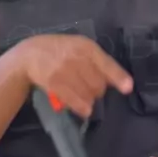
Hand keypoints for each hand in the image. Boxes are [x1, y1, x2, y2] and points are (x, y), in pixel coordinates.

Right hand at [18, 34, 132, 117]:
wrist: (29, 54)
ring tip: (86, 98)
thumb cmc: (59, 49)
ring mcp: (64, 71)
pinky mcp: (54, 84)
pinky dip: (81, 107)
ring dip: (90, 100)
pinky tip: (84, 109)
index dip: (118, 76)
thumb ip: (97, 61)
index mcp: (85, 46)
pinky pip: (73, 100)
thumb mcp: (79, 47)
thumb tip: (117, 80)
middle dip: (99, 90)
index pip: (106, 63)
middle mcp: (76, 57)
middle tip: (92, 90)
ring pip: (87, 94)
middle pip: (98, 83)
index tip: (128, 88)